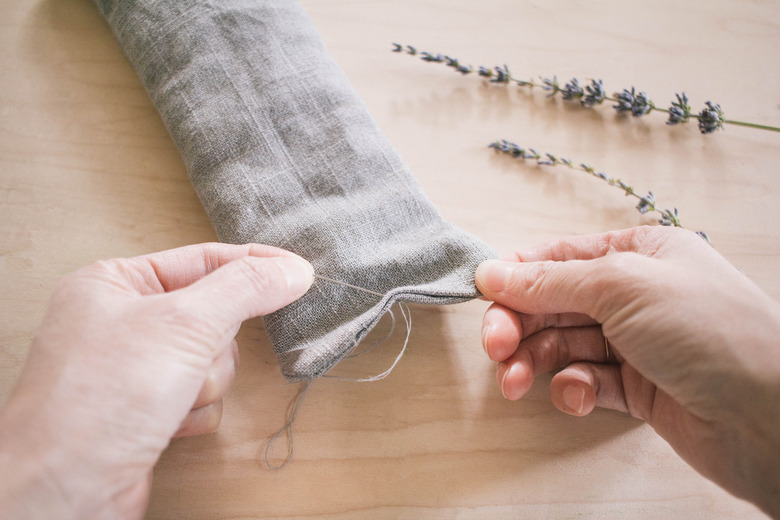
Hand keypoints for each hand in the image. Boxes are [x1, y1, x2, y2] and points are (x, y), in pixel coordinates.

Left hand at [0, 243, 313, 519]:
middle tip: (192, 356)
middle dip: (213, 346)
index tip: (296, 270)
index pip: (202, 259)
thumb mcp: (183, 324)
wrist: (66, 489)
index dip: (252, 264)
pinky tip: (165, 424)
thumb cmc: (98, 400)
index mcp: (115, 283)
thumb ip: (244, 289)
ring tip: (171, 398)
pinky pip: (202, 397)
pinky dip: (194, 412)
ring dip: (204, 383)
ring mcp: (135, 368)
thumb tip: (291, 269)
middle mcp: (122, 321)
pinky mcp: (147, 409)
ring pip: (213, 360)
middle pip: (213, 315)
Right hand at [475, 226, 779, 516]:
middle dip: (520, 325)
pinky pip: (588, 381)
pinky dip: (575, 389)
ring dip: (535, 362)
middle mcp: (636, 294)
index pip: (560, 258)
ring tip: (517, 384)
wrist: (771, 415)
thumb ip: (550, 281)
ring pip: (564, 345)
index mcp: (638, 252)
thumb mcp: (621, 285)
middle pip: (555, 304)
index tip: (484, 296)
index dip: (518, 276)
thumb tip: (490, 271)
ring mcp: (637, 342)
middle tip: (497, 349)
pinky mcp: (639, 388)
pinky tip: (580, 397)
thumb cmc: (706, 329)